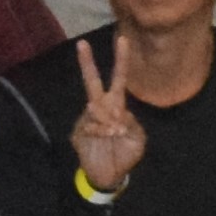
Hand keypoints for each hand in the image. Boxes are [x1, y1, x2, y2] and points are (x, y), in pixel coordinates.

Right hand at [68, 39, 148, 194]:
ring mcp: (87, 119)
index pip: (119, 79)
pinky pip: (89, 125)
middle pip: (92, 82)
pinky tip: (105, 139)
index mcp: (117, 106)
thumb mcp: (137, 139)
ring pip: (95, 108)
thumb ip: (132, 124)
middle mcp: (100, 108)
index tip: (123, 39)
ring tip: (115, 133)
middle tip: (82, 43)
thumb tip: (117, 115)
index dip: (121, 61)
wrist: (109, 176)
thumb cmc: (124, 153)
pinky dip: (100, 132)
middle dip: (87, 63)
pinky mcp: (78, 131)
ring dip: (106, 120)